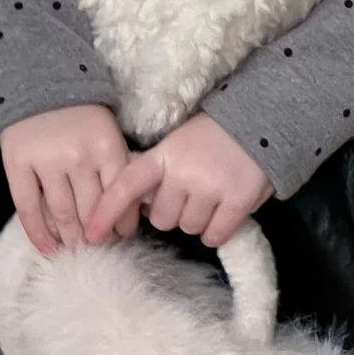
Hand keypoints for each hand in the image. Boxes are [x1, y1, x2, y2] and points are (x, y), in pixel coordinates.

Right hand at [0, 103, 142, 257]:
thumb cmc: (80, 113)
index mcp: (107, 147)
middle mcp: (78, 157)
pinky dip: (39, 235)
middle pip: (90, 213)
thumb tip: (130, 211)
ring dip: (71, 239)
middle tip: (97, 246)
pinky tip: (48, 249)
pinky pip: (28, 209)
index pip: (118, 199)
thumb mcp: (108, 132)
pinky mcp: (18, 165)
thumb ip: (117, 166)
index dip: (121, 225)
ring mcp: (46, 162)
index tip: (120, 235)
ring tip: (75, 247)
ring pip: (62, 215)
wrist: (38, 80)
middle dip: (97, 236)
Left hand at [82, 111, 272, 249]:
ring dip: (197, 220)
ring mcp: (210, 188)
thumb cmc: (213, 134)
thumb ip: (157, 171)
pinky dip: (217, 231)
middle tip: (188, 195)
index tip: (93, 234)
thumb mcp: (176, 143)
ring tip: (210, 196)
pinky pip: (215, 235)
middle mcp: (183, 173)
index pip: (127, 185)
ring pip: (189, 229)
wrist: (260, 119)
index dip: (107, 211)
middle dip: (172, 212)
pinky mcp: (237, 201)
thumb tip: (138, 205)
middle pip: (162, 219)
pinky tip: (223, 212)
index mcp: (164, 155)